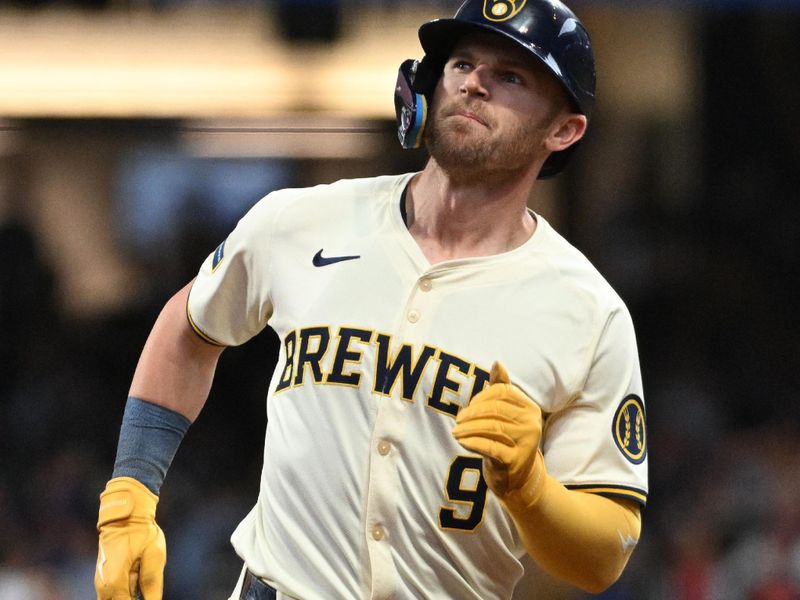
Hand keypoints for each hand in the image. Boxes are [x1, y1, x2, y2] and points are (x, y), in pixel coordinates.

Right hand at [95, 477, 165, 599]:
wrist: (125, 513)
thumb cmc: (141, 531)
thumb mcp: (154, 554)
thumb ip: (152, 582)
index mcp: (115, 583)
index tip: (149, 593)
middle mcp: (103, 587)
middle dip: (134, 596)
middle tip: (142, 573)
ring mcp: (101, 583)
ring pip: (118, 598)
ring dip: (130, 592)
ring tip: (139, 568)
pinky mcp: (103, 579)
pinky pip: (115, 593)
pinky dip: (126, 588)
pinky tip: (135, 570)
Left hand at [452, 361, 542, 497]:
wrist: (518, 479)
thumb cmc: (508, 440)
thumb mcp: (506, 414)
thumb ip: (501, 388)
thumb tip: (497, 362)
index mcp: (530, 408)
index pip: (502, 393)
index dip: (481, 397)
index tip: (468, 408)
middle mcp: (532, 423)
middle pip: (495, 409)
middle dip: (472, 413)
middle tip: (457, 420)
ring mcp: (525, 442)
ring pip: (491, 427)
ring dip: (468, 428)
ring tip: (455, 432)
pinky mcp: (515, 460)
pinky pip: (489, 446)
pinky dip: (471, 442)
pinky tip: (461, 441)